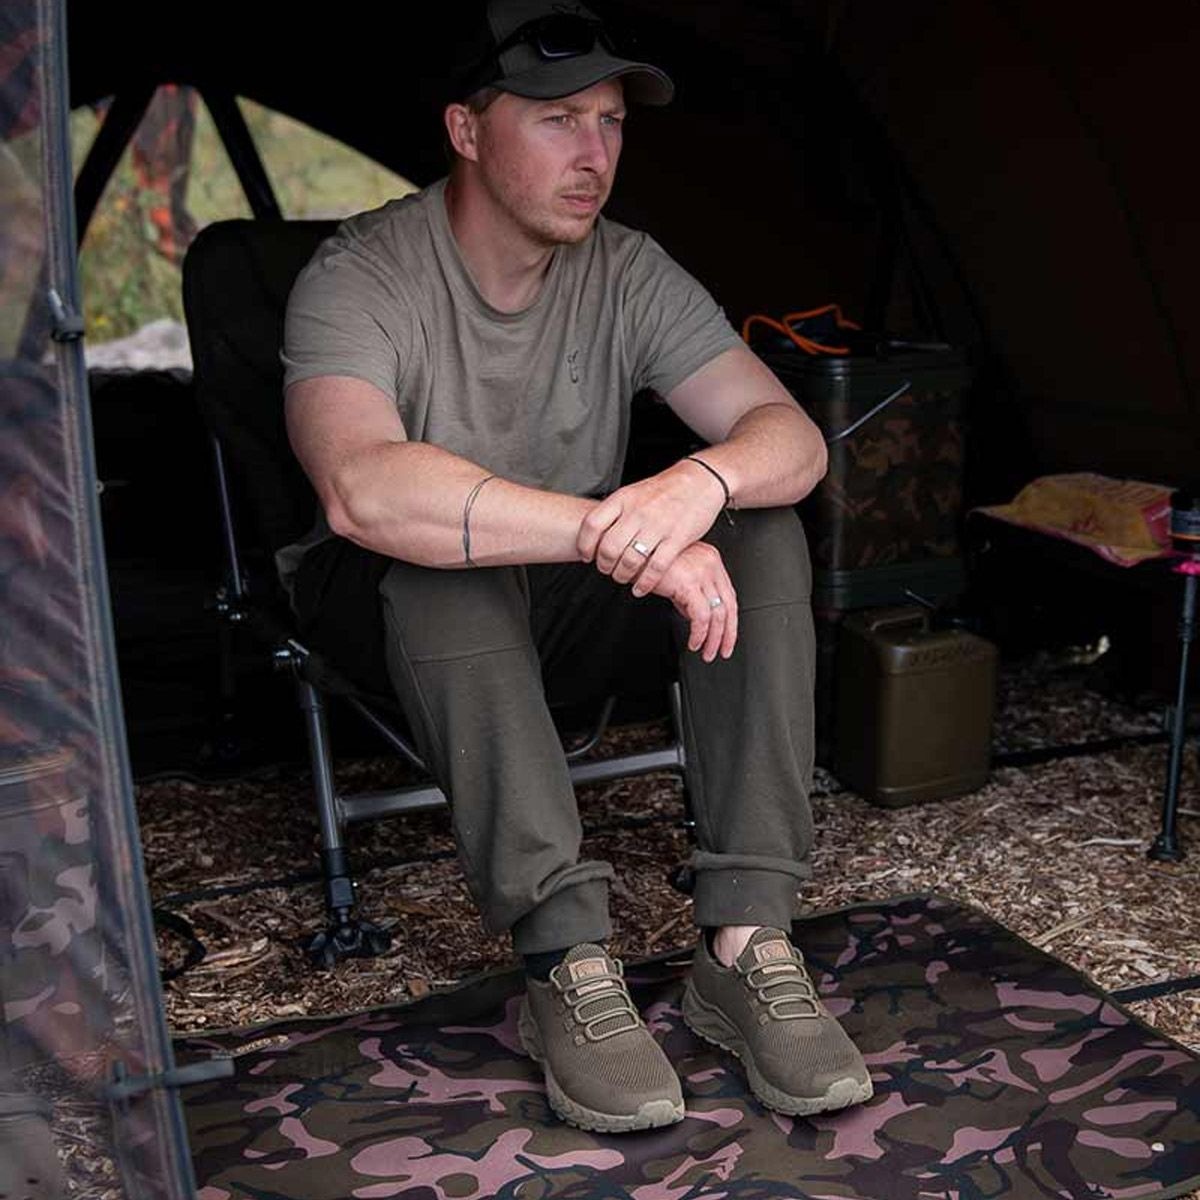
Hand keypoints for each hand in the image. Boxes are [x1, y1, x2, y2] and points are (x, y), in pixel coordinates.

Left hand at [577, 460, 725, 595]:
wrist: (700, 481)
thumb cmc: (665, 490)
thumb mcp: (633, 492)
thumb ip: (615, 511)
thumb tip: (595, 534)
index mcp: (623, 499)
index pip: (592, 524)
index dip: (585, 544)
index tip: (586, 555)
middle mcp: (638, 512)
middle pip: (608, 548)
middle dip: (604, 565)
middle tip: (606, 569)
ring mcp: (658, 526)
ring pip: (629, 561)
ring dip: (622, 575)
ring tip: (623, 577)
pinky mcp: (677, 539)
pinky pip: (655, 568)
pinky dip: (645, 583)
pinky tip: (641, 587)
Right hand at [650, 542, 737, 661]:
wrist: (632, 554)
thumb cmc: (648, 560)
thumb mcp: (676, 576)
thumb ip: (689, 594)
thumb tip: (694, 616)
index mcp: (710, 560)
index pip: (729, 595)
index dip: (730, 620)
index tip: (727, 636)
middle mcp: (709, 565)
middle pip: (729, 605)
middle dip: (728, 633)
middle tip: (723, 651)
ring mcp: (701, 573)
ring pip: (718, 613)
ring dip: (714, 638)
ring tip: (707, 652)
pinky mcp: (689, 584)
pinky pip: (701, 616)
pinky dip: (700, 633)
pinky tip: (694, 642)